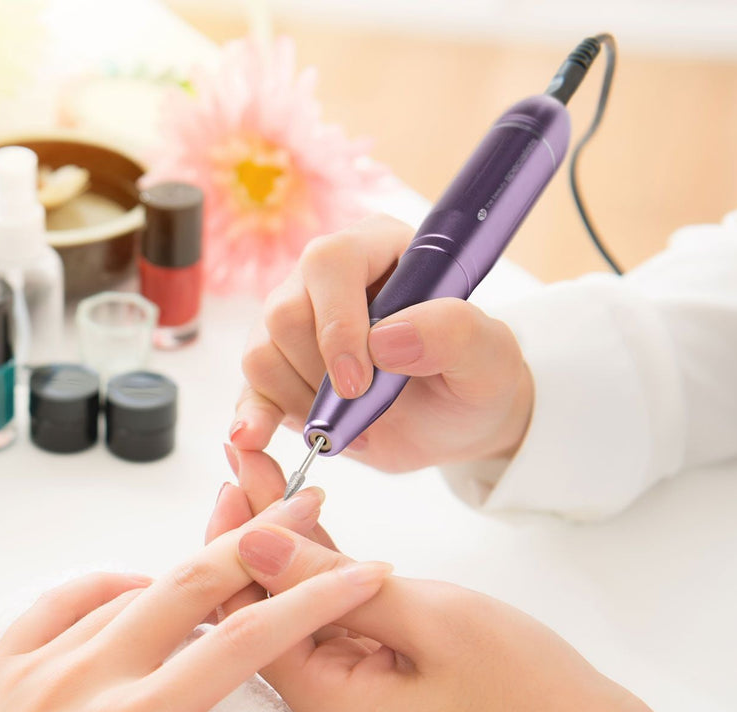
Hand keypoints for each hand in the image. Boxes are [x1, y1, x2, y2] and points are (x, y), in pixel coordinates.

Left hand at [0, 508, 394, 711]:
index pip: (239, 647)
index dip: (309, 603)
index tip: (360, 574)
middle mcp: (81, 680)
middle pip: (187, 586)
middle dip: (258, 546)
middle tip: (310, 516)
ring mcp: (36, 666)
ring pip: (131, 588)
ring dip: (193, 563)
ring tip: (240, 551)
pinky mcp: (1, 670)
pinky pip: (64, 600)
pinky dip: (111, 583)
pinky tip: (135, 590)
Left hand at [205, 453, 736, 711]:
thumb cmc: (532, 695)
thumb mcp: (430, 618)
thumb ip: (332, 580)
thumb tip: (252, 541)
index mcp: (324, 710)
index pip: (244, 620)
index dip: (231, 546)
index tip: (232, 479)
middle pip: (261, 616)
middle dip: (249, 541)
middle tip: (242, 466)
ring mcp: (348, 708)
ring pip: (295, 616)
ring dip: (284, 553)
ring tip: (265, 479)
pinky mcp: (375, 695)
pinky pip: (333, 628)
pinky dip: (324, 581)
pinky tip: (310, 526)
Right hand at [230, 214, 532, 470]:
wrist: (453, 423)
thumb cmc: (472, 378)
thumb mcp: (488, 357)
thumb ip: (453, 333)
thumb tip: (384, 340)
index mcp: (379, 249)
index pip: (330, 262)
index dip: (337, 323)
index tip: (359, 382)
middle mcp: (326, 278)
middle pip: (284, 312)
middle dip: (322, 373)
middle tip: (364, 405)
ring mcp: (293, 321)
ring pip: (260, 352)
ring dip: (302, 401)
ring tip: (350, 421)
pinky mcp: (276, 368)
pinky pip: (247, 387)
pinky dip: (253, 417)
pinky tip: (256, 437)